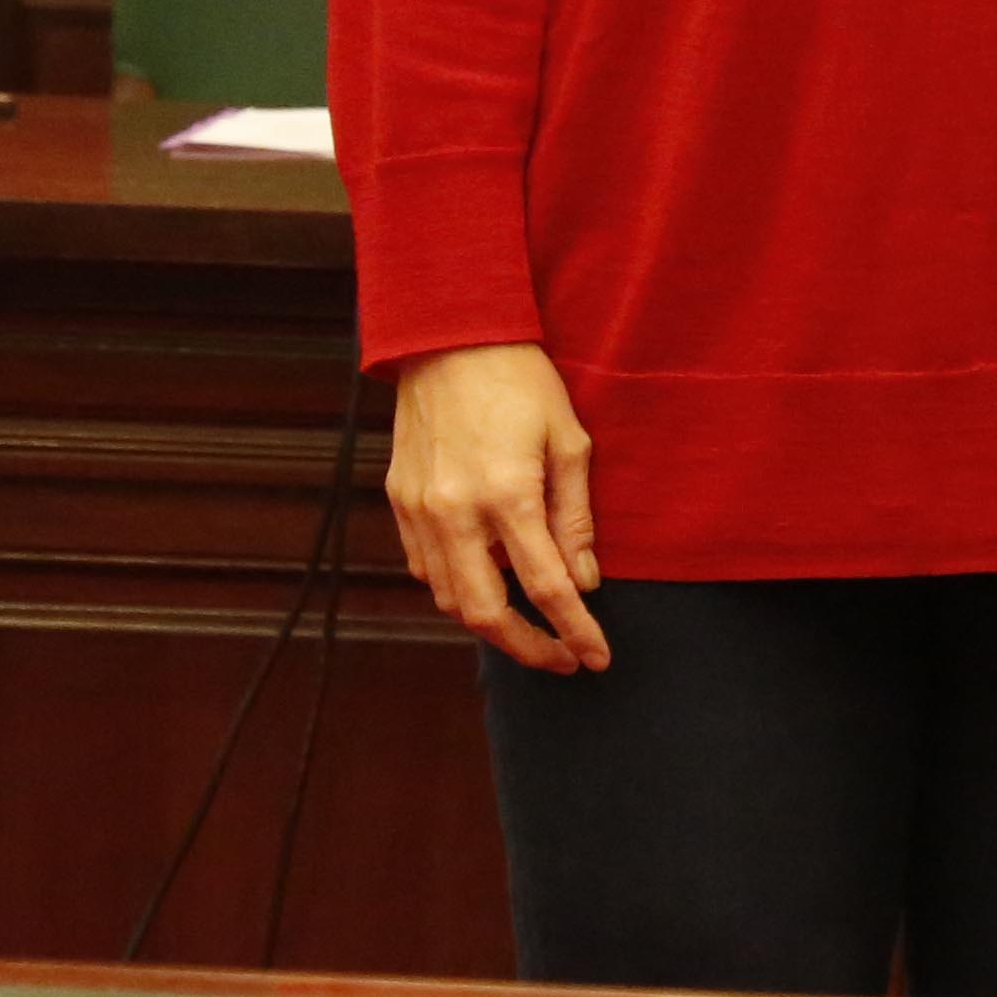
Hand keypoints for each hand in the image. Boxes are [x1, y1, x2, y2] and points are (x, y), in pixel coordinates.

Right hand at [386, 340, 608, 675]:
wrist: (449, 336)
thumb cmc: (521, 382)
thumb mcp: (569, 441)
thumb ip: (574, 517)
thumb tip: (583, 582)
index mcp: (508, 495)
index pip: (547, 588)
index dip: (575, 631)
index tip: (597, 657)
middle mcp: (456, 512)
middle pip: (486, 614)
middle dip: (528, 648)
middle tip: (562, 660)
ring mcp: (420, 510)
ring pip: (449, 597)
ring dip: (490, 621)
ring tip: (529, 623)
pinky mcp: (399, 500)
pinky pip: (425, 567)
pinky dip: (456, 587)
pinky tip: (486, 580)